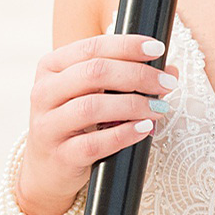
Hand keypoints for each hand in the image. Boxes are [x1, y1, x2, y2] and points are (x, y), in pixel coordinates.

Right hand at [17, 33, 177, 214]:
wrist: (47, 169)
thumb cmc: (75, 123)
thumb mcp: (91, 93)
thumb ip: (124, 77)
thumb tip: (170, 70)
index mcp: (50, 67)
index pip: (91, 47)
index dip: (127, 46)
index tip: (157, 49)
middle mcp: (44, 92)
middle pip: (94, 73)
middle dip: (137, 75)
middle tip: (166, 83)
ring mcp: (48, 126)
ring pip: (92, 107)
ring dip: (133, 104)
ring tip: (158, 107)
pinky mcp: (60, 156)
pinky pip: (94, 143)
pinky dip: (124, 134)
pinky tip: (144, 128)